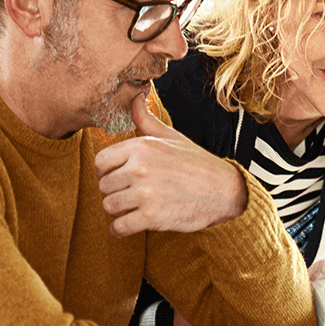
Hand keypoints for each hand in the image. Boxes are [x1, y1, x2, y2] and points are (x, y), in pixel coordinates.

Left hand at [95, 93, 247, 236]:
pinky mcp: (151, 217)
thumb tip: (136, 95)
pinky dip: (120, 230)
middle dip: (115, 192)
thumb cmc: (196, 163)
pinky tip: (130, 224)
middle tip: (132, 194)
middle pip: (103, 185)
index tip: (120, 177)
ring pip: (109, 206)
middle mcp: (140, 168)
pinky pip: (118, 227)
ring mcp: (145, 193)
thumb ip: (146, 119)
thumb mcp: (171, 136)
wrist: (224, 191)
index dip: (107, 171)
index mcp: (141, 147)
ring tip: (134, 208)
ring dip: (119, 211)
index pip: (100, 162)